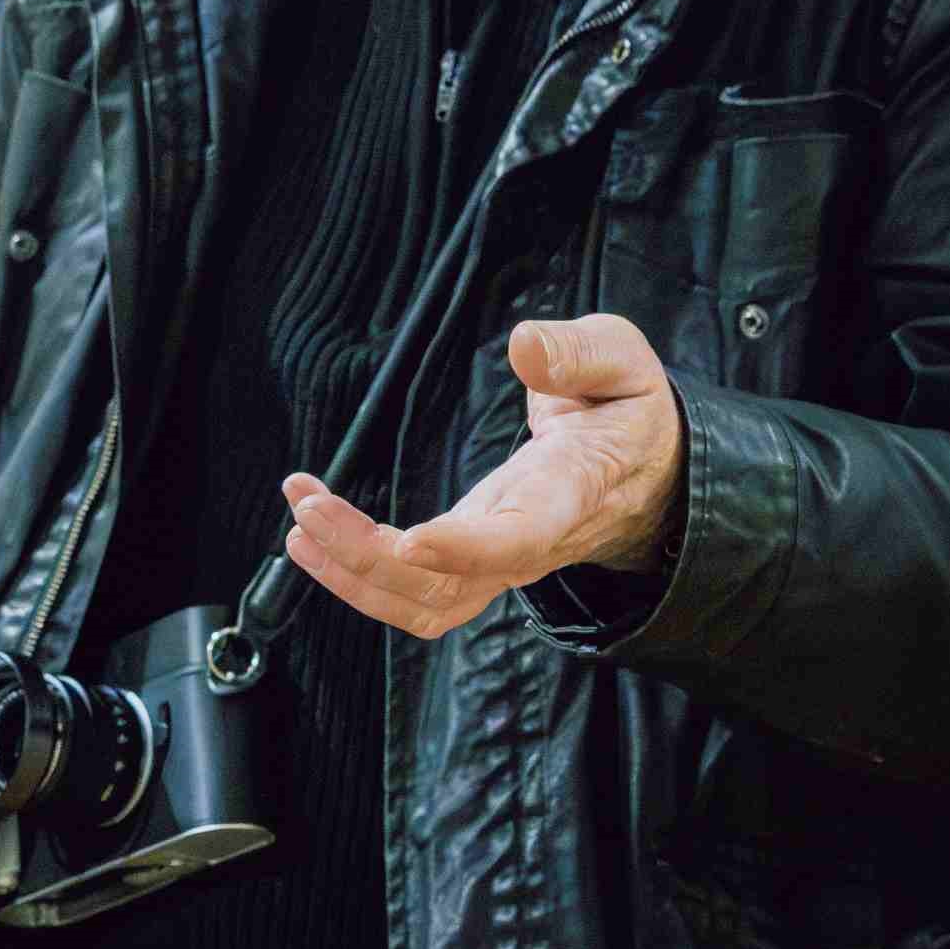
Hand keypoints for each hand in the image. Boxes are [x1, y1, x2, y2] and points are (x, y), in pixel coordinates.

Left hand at [281, 313, 685, 640]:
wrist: (651, 468)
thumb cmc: (628, 408)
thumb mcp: (625, 361)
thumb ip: (579, 353)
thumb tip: (524, 347)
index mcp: (571, 490)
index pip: (520, 535)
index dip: (465, 547)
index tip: (406, 539)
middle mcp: (533, 540)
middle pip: (450, 582)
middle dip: (370, 556)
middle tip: (306, 506)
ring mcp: (503, 561)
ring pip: (427, 601)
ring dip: (354, 575)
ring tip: (298, 525)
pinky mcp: (477, 562)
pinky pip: (417, 594)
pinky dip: (360, 578)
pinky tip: (314, 538)